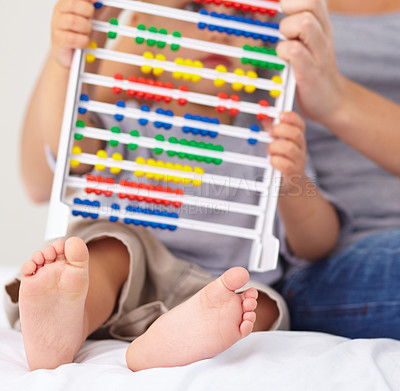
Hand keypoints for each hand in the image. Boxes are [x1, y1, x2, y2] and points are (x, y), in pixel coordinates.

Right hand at [51, 0, 120, 67]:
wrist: (73, 57)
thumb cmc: (82, 35)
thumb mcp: (92, 20)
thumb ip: (100, 9)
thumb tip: (108, 4)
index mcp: (67, 3)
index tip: (97, 1)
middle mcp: (60, 12)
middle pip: (73, 4)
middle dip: (87, 11)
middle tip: (92, 18)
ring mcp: (57, 26)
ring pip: (72, 21)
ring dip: (86, 27)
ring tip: (88, 32)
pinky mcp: (58, 41)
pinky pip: (71, 38)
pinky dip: (82, 41)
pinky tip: (85, 42)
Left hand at [266, 112, 306, 195]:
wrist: (289, 184)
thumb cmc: (282, 160)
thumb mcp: (277, 143)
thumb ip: (272, 129)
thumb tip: (265, 116)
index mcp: (297, 139)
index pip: (300, 124)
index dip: (291, 118)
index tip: (280, 115)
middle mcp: (301, 148)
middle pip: (296, 134)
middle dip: (281, 130)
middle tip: (270, 134)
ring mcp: (298, 161)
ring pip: (290, 148)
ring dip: (276, 147)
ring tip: (270, 150)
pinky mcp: (293, 174)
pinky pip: (286, 165)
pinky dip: (276, 161)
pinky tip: (272, 161)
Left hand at [277, 0, 345, 126]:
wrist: (332, 102)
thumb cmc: (315, 69)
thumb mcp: (311, 40)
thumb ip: (301, 22)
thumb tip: (283, 4)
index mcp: (322, 23)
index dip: (294, 0)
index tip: (286, 10)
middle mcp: (323, 33)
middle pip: (311, 1)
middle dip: (291, 7)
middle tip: (286, 28)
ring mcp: (319, 52)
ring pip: (304, 22)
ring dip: (287, 30)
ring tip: (286, 44)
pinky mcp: (310, 71)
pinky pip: (294, 51)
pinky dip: (283, 52)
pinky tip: (285, 60)